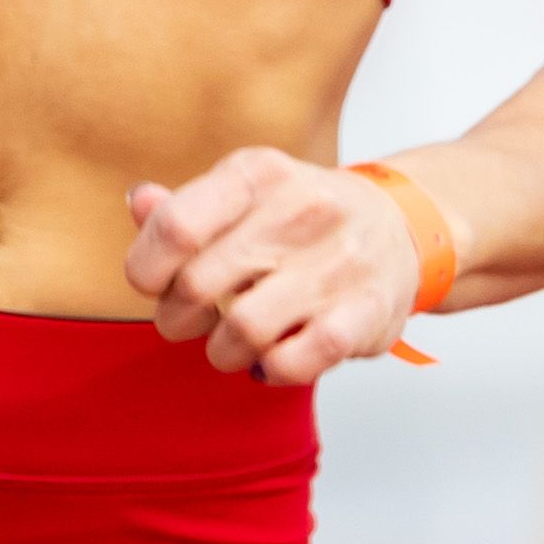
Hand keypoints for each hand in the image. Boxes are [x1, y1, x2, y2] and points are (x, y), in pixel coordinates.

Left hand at [126, 149, 425, 387]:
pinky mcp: (367, 311)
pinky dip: (271, 370)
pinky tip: (273, 358)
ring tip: (234, 341)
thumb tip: (139, 203)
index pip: (176, 226)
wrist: (404, 228)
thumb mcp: (245, 195)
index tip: (153, 284)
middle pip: (197, 285)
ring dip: (223, 351)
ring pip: (242, 331)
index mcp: (260, 173)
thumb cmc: (302, 219)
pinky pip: (295, 361)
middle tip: (191, 320)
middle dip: (178, 317)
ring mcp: (339, 261)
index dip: (147, 269)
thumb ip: (185, 207)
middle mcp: (302, 209)